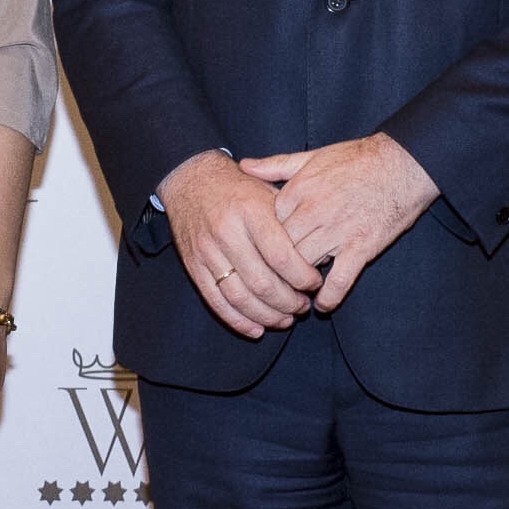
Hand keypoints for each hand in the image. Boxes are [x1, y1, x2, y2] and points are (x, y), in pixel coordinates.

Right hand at [163, 151, 319, 336]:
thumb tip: (317, 256)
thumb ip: (290, 221)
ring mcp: (207, 251)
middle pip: (263, 282)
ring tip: (285, 319)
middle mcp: (227, 232)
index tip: (315, 283)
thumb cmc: (239, 188)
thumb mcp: (268, 191)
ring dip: (266, 316)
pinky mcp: (193, 265)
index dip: (303, 278)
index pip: (282, 257)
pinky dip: (238, 320)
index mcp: (250, 211)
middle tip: (303, 306)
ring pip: (240, 297)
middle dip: (288, 302)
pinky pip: (216, 301)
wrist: (191, 179)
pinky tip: (257, 328)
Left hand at [234, 132, 438, 311]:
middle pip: (281, 250)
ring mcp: (337, 232)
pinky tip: (323, 305)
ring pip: (303, 266)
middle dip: (276, 266)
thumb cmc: (355, 159)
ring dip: (299, 281)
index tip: (263, 252)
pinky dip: (329, 296)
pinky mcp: (361, 247)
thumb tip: (243, 166)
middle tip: (274, 280)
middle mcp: (313, 213)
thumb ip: (275, 165)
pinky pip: (339, 280)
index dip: (264, 242)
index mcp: (298, 192)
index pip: (267, 227)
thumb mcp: (310, 157)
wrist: (401, 164)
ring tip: (295, 293)